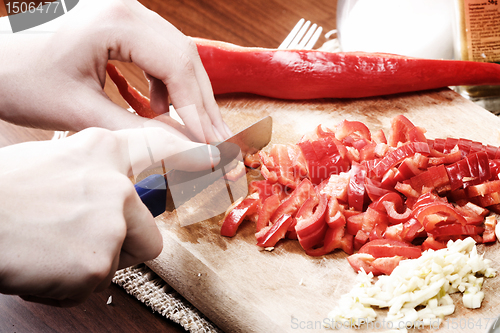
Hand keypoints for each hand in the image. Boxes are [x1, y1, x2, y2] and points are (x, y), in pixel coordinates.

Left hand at [0, 0, 230, 142]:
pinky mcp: (119, 26)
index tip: (213, 146)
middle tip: (219, 142)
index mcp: (116, 20)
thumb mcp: (80, 111)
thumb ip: (138, 131)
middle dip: (202, 105)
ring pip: (176, 56)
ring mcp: (125, 13)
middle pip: (185, 58)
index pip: (178, 67)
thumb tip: (185, 151)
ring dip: (188, 96)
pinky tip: (160, 110)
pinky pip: (158, 55)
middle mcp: (127, 8)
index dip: (199, 110)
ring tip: (195, 132)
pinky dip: (166, 86)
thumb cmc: (20, 80)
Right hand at [0, 125, 218, 306]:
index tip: (221, 162)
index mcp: (102, 152)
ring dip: (93, 263)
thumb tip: (125, 194)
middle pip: (148, 234)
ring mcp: (111, 222)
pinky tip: (45, 264)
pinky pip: (95, 283)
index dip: (195, 159)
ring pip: (122, 260)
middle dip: (122, 246)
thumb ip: (98, 173)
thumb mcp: (56, 162)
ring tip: (54, 249)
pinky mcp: (99, 261)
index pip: (164, 150)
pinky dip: (70, 283)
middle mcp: (116, 184)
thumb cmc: (6, 193)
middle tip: (80, 238)